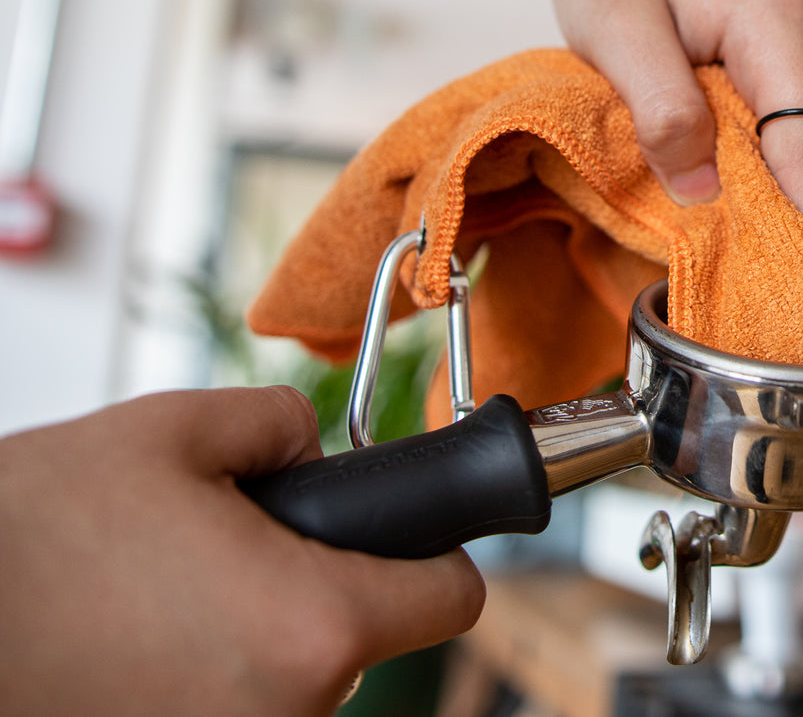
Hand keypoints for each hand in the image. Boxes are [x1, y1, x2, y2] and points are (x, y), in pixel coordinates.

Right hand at [0, 386, 483, 716]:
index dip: (434, 552)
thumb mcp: (173, 430)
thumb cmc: (35, 529)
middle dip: (320, 580)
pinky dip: (212, 668)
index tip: (392, 530)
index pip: (451, 599)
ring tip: (167, 586)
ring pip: (299, 673)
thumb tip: (316, 448)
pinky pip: (239, 704)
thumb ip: (282, 423)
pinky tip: (144, 633)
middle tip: (234, 541)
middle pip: (366, 634)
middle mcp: (290, 711)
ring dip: (260, 627)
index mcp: (312, 623)